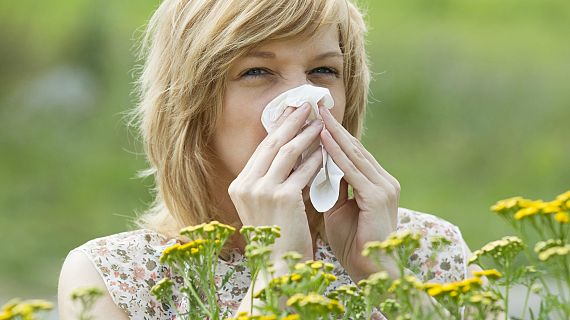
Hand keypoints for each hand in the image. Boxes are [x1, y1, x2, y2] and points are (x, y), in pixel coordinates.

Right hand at [228, 103, 322, 261]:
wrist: (277, 270)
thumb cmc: (276, 240)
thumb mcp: (266, 207)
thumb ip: (272, 181)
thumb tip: (292, 153)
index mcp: (239, 186)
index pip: (262, 149)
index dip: (278, 128)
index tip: (292, 112)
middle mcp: (246, 185)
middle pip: (272, 143)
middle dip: (291, 121)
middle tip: (307, 104)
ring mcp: (262, 191)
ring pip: (288, 152)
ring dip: (306, 134)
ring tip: (321, 122)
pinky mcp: (282, 197)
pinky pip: (303, 171)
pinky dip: (316, 159)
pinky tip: (326, 150)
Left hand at [318, 105, 400, 281]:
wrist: (371, 271)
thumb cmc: (353, 243)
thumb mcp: (339, 209)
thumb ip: (333, 187)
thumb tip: (318, 167)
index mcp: (376, 183)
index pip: (353, 153)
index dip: (334, 135)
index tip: (316, 118)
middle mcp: (384, 181)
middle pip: (354, 148)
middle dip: (333, 127)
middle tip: (315, 106)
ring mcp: (384, 187)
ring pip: (353, 154)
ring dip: (333, 134)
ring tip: (317, 115)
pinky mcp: (377, 196)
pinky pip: (352, 170)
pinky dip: (336, 154)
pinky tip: (323, 140)